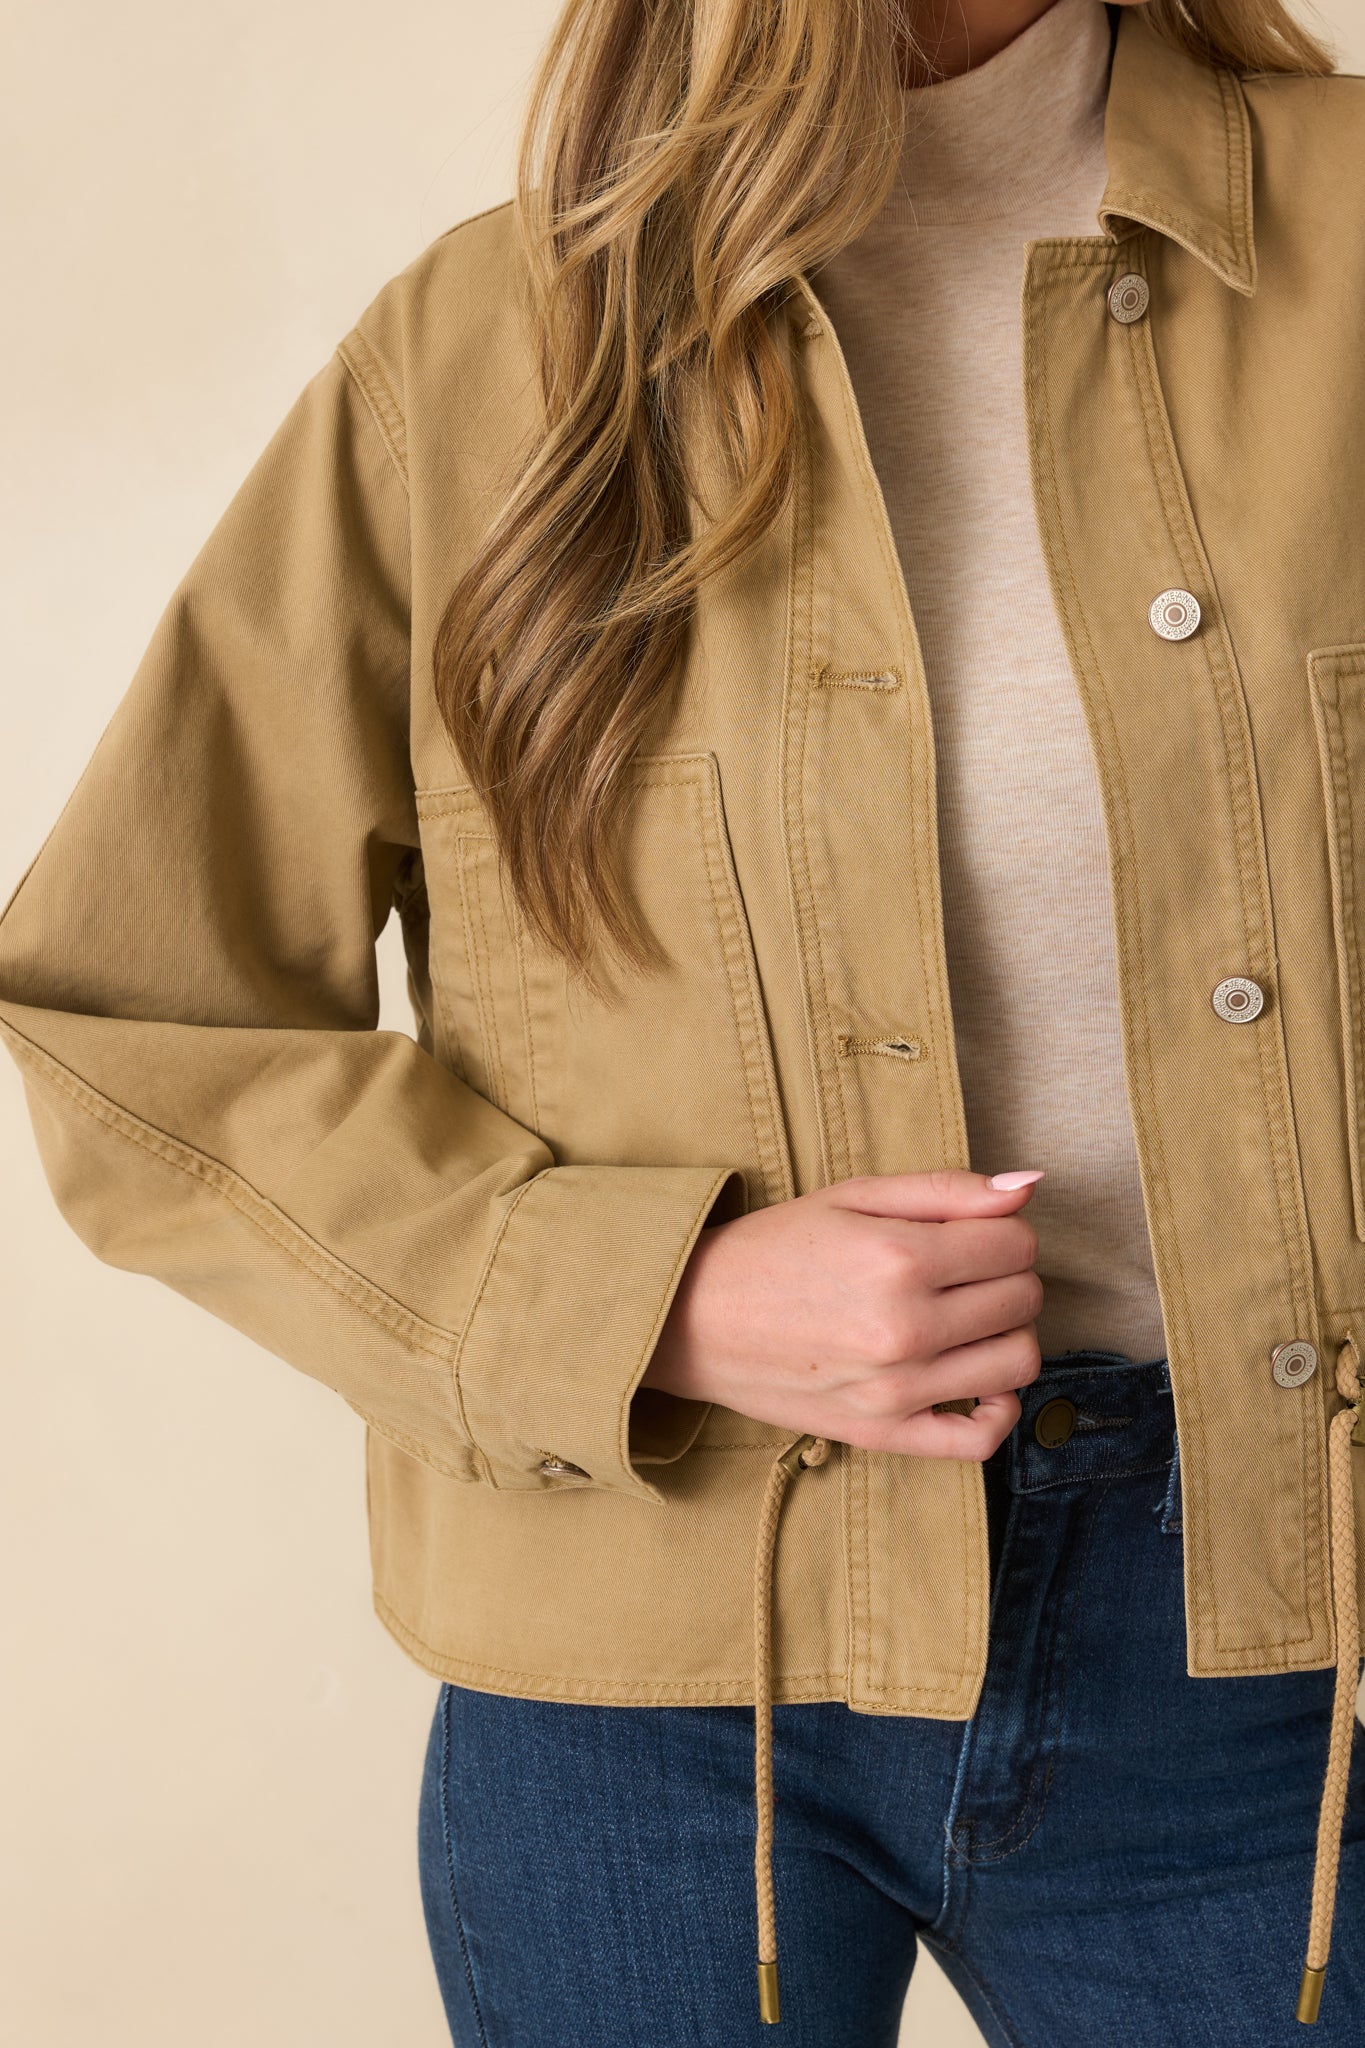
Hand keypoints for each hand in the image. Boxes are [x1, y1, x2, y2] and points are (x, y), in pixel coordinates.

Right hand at [642, 1168, 1043, 1459]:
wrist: (692, 1318)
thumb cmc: (772, 1248)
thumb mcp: (853, 1196)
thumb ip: (946, 1188)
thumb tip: (1029, 1186)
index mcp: (897, 1258)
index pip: (1015, 1242)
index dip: (1004, 1228)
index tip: (971, 1231)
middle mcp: (905, 1328)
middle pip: (1023, 1298)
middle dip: (1007, 1274)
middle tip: (964, 1269)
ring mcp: (897, 1390)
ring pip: (1018, 1362)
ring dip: (1009, 1333)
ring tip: (969, 1317)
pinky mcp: (883, 1435)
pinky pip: (980, 1440)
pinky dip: (1000, 1411)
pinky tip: (978, 1380)